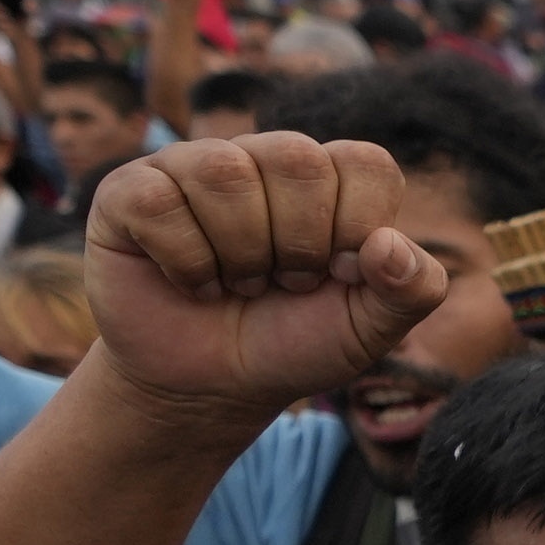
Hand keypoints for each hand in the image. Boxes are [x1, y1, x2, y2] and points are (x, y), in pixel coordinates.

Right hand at [79, 134, 451, 423]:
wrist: (212, 387)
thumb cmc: (293, 343)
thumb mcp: (371, 330)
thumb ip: (413, 290)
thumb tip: (390, 245)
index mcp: (329, 176)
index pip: (364, 164)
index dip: (356, 229)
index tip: (337, 276)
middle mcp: (261, 158)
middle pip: (296, 158)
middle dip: (299, 244)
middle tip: (282, 281)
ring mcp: (192, 166)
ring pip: (223, 173)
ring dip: (240, 254)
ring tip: (237, 283)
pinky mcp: (130, 192)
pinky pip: (159, 201)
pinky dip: (184, 261)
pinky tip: (190, 283)